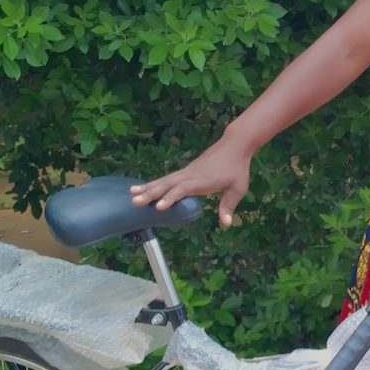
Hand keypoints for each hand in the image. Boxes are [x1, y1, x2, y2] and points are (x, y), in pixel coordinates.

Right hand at [130, 135, 251, 227]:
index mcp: (201, 180)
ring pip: (165, 180)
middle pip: (167, 184)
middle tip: (135, 201)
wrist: (234, 145)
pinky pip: (169, 178)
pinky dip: (156, 182)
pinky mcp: (187, 170)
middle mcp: (190, 175)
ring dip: (149, 187)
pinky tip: (146, 186)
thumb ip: (228, 205)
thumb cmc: (237, 168)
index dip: (170, 198)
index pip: (182, 189)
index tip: (158, 207)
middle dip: (151, 193)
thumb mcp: (238, 188)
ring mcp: (187, 171)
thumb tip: (226, 224)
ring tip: (132, 192)